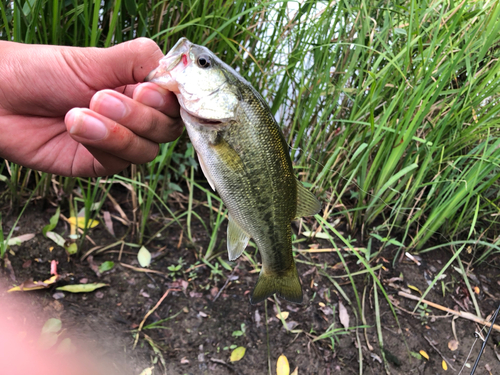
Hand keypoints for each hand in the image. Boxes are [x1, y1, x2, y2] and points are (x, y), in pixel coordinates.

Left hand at [0, 38, 182, 176]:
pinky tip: (76, 126)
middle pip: (167, 129)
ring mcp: (120, 142)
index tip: (149, 90)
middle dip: (140, 115)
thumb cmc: (42, 71)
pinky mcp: (102, 163)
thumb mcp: (96, 58)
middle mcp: (135, 116)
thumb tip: (177, 69)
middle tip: (102, 96)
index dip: (169, 101)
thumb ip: (140, 60)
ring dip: (118, 131)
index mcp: (139, 88)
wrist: (0, 98)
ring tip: (82, 111)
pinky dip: (102, 143)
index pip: (176, 101)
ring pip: (148, 149)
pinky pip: (121, 162)